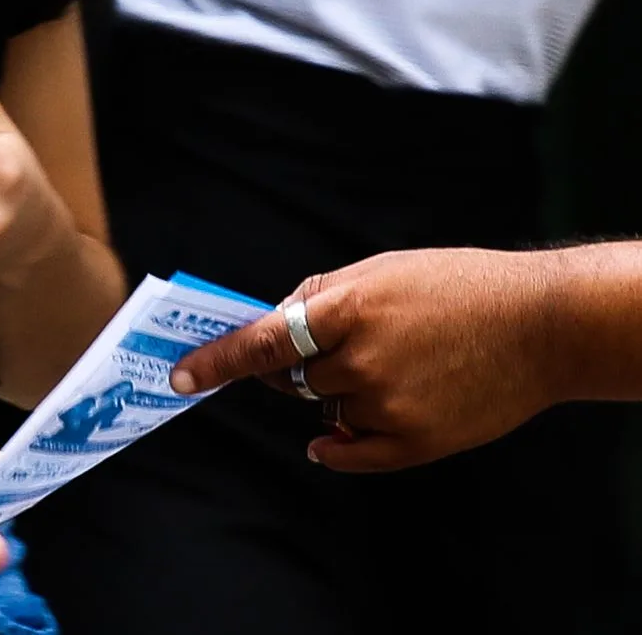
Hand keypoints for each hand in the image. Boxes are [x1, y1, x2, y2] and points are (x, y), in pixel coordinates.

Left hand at [172, 248, 563, 472]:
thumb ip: (318, 297)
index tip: (179, 377)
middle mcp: (360, 361)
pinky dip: (338, 445)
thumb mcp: (381, 268)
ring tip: (394, 365)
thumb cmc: (457, 287)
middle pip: (289, 381)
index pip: (262, 344)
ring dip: (337, 393)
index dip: (216, 362)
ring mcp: (386, 405)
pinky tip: (342, 432)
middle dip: (295, 368)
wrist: (542, 327)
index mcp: (348, 308)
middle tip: (335, 348)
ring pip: (324, 410)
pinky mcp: (412, 442)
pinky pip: (347, 453)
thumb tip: (269, 323)